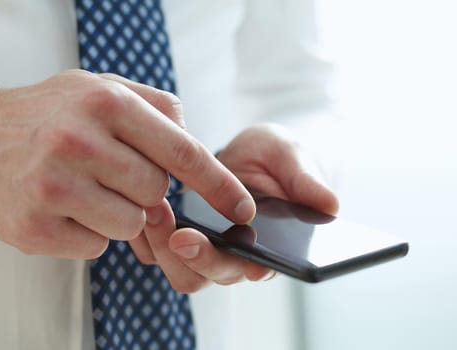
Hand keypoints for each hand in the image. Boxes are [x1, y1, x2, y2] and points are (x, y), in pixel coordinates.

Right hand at [0, 70, 254, 258]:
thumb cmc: (52, 113)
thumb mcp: (102, 88)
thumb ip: (156, 108)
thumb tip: (195, 143)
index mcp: (106, 103)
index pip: (182, 153)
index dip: (219, 185)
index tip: (242, 208)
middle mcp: (79, 141)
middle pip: (157, 194)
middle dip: (146, 190)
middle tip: (113, 172)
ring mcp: (53, 187)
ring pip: (129, 225)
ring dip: (118, 213)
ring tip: (85, 188)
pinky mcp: (34, 227)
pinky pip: (96, 246)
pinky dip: (90, 231)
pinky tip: (64, 206)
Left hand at [137, 123, 337, 292]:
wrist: (247, 154)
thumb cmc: (275, 158)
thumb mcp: (291, 157)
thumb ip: (306, 180)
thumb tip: (330, 204)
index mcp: (272, 246)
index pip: (258, 269)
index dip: (246, 268)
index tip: (240, 259)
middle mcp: (236, 256)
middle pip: (212, 276)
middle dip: (197, 259)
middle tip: (180, 233)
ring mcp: (206, 249)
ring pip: (180, 271)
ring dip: (165, 248)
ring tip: (157, 210)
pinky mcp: (178, 237)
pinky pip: (156, 251)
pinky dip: (147, 234)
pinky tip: (144, 204)